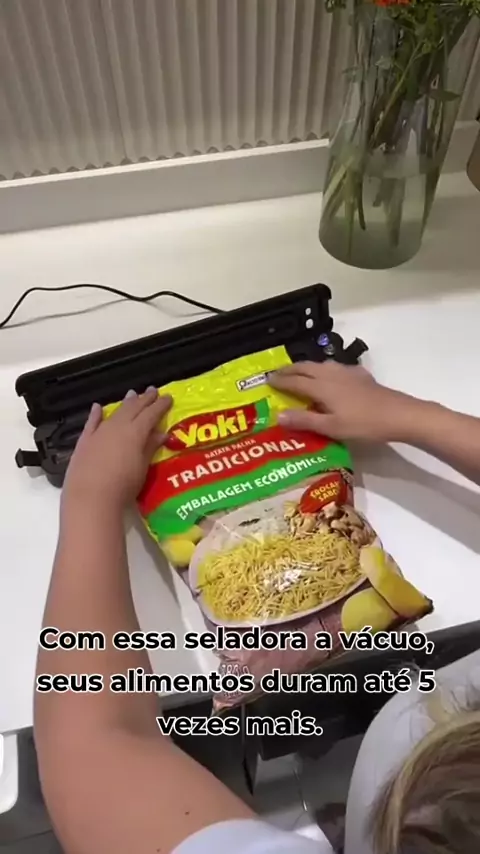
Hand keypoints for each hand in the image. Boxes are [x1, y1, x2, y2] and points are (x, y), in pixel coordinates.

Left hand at [63, 388, 171, 508]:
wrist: (91, 497)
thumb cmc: (123, 486)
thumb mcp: (142, 468)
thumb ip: (150, 447)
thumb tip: (161, 433)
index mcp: (136, 432)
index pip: (151, 413)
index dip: (160, 405)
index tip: (168, 397)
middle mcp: (118, 426)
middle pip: (133, 408)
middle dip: (144, 399)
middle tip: (153, 390)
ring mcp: (99, 432)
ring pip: (115, 412)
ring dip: (125, 403)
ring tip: (132, 394)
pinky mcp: (84, 441)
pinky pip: (92, 422)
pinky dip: (96, 414)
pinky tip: (98, 407)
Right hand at [269, 361, 416, 441]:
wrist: (398, 414)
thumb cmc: (363, 424)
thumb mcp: (331, 427)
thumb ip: (305, 420)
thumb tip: (278, 415)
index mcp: (321, 386)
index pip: (294, 381)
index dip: (280, 381)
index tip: (266, 381)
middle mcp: (331, 374)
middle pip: (306, 368)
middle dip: (290, 370)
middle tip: (277, 374)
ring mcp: (347, 373)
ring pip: (320, 365)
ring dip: (306, 368)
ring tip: (299, 373)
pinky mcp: (360, 376)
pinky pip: (335, 369)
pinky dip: (324, 370)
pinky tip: (330, 377)